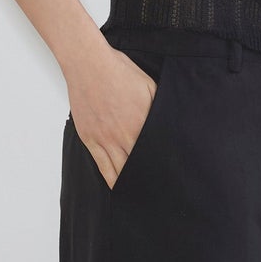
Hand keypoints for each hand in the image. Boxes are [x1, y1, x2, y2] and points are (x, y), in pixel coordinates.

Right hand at [65, 48, 157, 189]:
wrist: (89, 65)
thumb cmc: (119, 71)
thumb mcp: (149, 87)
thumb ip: (159, 109)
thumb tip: (171, 124)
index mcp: (141, 123)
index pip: (155, 154)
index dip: (163, 169)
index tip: (171, 179)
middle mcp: (123, 135)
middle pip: (138, 167)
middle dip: (149, 180)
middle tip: (159, 194)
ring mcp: (104, 139)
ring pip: (119, 172)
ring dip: (131, 184)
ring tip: (141, 196)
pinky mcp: (90, 139)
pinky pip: (102, 166)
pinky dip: (111, 179)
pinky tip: (119, 187)